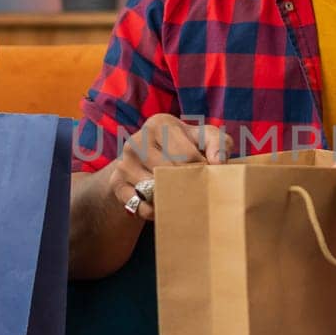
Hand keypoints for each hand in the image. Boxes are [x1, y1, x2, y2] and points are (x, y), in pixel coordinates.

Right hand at [109, 113, 229, 221]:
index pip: (186, 156)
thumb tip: (218, 163)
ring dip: (172, 199)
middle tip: (196, 188)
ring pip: (154, 190)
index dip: (201, 170)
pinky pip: (139, 205)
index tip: (205, 173)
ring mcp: (124, 163)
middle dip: (187, 185)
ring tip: (181, 196)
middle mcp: (137, 140)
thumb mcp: (204, 138)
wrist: (147, 158)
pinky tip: (163, 205)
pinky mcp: (116, 183)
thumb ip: (219, 144)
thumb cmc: (184, 146)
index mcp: (159, 124)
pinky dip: (155, 211)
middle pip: (170, 174)